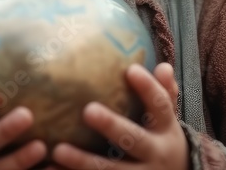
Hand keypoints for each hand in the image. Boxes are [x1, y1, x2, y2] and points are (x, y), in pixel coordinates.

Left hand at [47, 62, 188, 169]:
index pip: (160, 105)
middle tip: (88, 111)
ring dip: (83, 161)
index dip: (147, 88)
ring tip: (58, 151)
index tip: (130, 69)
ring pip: (112, 169)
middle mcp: (156, 153)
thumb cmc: (164, 142)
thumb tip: (164, 66)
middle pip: (134, 139)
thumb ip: (165, 94)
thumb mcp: (167, 121)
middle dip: (112, 126)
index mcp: (166, 130)